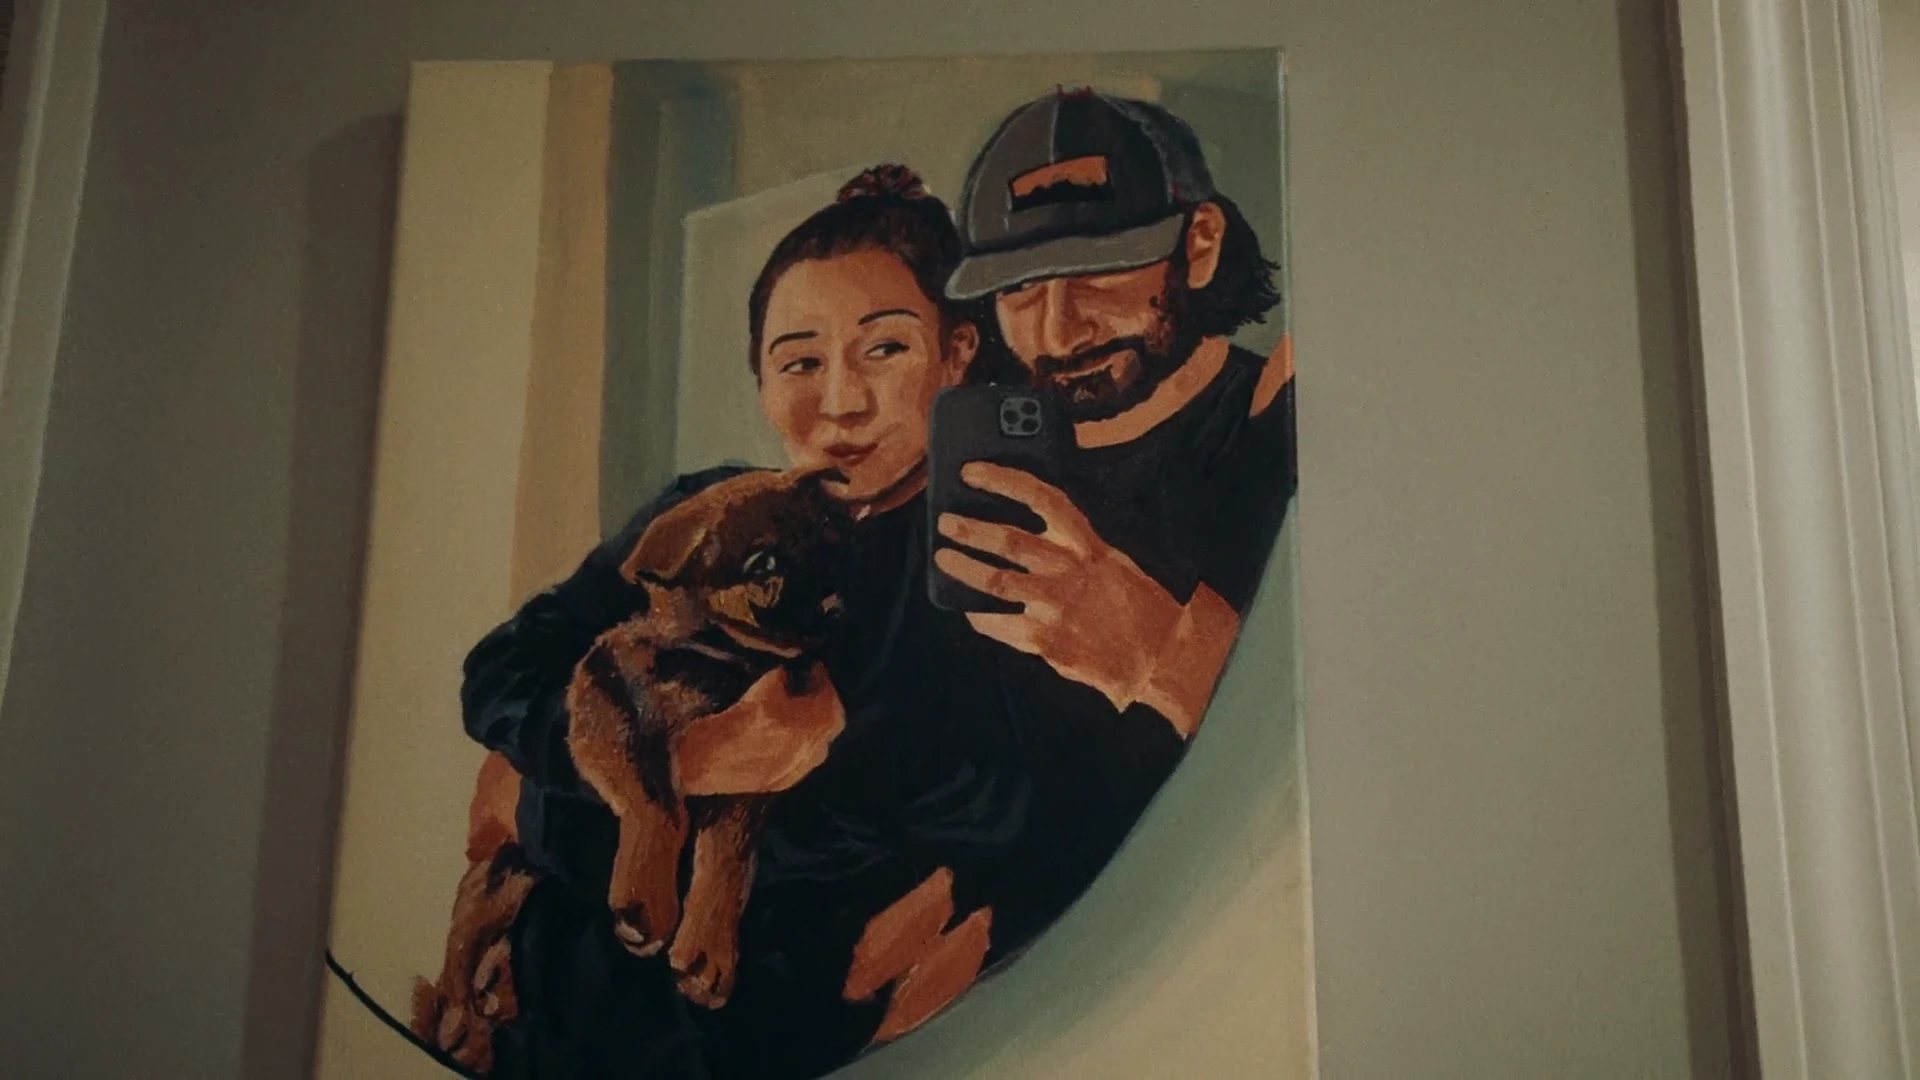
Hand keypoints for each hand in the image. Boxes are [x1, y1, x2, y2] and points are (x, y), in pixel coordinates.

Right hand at [671, 662, 844, 794]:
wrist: (707, 760)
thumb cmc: (736, 719)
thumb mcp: (765, 686)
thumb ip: (785, 678)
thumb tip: (790, 673)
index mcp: (812, 726)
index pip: (831, 700)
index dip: (824, 682)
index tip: (813, 669)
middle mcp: (812, 751)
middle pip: (830, 726)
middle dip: (822, 705)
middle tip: (809, 690)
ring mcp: (799, 770)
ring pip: (817, 746)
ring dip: (812, 727)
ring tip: (797, 713)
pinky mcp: (783, 783)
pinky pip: (801, 762)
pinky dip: (798, 747)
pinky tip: (784, 738)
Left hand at [934, 462, 1183, 711]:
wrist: (1159, 654)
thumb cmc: (1136, 605)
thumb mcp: (1112, 562)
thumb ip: (1073, 547)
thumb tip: (1025, 530)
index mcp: (1089, 545)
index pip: (1042, 499)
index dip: (1003, 480)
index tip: (971, 472)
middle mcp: (1071, 570)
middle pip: (1010, 540)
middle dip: (971, 528)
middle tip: (946, 520)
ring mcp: (1057, 606)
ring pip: (996, 581)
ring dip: (964, 567)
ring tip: (944, 558)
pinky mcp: (1047, 640)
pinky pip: (1000, 624)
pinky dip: (981, 615)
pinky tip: (970, 609)